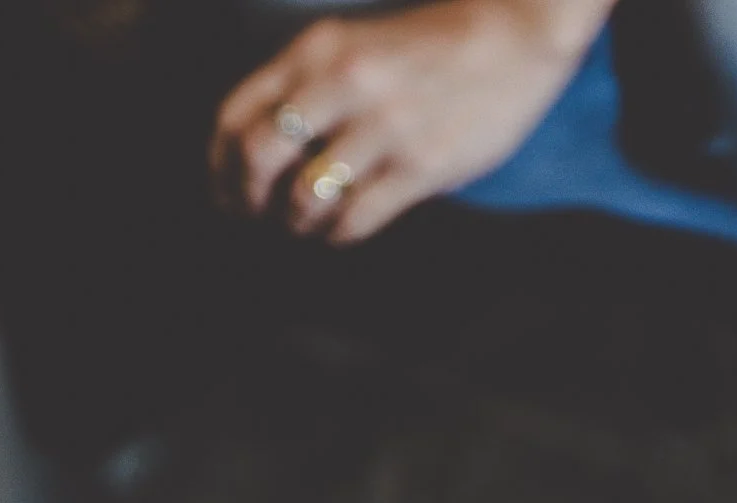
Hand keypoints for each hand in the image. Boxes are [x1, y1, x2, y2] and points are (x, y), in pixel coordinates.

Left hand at [208, 0, 605, 242]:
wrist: (517, 35)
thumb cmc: (430, 45)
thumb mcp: (354, 44)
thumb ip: (306, 85)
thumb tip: (258, 151)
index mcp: (319, 49)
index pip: (238, 112)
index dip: (219, 162)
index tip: (222, 187)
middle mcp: (345, 83)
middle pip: (259, 154)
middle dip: (245, 195)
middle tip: (252, 214)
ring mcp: (384, 126)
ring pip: (304, 196)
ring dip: (295, 221)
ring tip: (304, 223)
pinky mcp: (421, 165)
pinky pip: (355, 218)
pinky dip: (337, 234)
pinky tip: (340, 229)